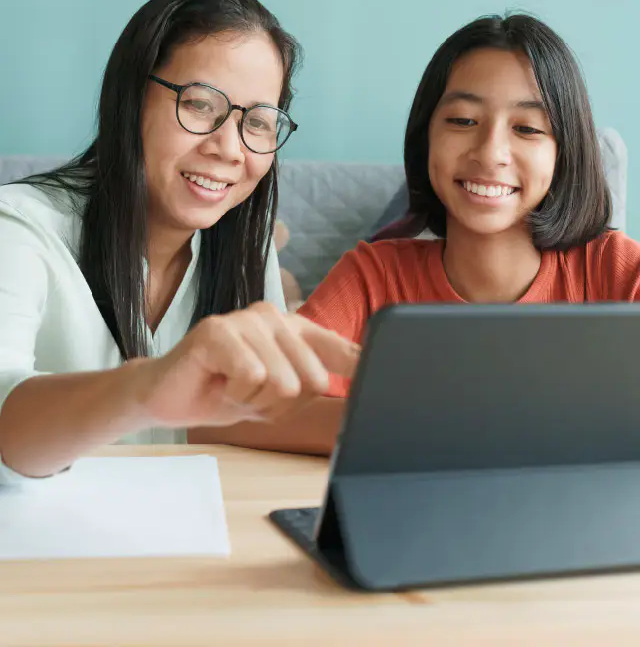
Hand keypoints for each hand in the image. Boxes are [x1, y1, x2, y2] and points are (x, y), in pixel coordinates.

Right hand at [135, 303, 359, 427]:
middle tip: (251, 395)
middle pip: (312, 379)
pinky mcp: (218, 330)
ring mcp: (246, 320)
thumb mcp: (277, 396)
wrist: (170, 397)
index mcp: (295, 330)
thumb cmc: (226, 391)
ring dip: (254, 402)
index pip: (340, 348)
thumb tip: (349, 391)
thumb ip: (310, 387)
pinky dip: (235, 394)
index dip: (365, 363)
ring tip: (233, 388)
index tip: (392, 373)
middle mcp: (275, 318)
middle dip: (281, 405)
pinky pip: (252, 376)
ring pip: (282, 382)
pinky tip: (218, 382)